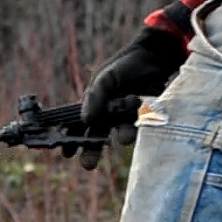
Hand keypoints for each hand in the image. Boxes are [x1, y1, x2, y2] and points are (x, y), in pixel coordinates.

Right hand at [74, 26, 188, 169]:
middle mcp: (108, 114)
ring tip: (125, 137)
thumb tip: (85, 119)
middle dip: (91, 151)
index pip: (77, 124)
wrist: (154, 56)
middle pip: (96, 136)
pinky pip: (141, 127)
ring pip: (120, 134)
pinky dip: (141, 126)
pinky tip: (143, 120)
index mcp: (94, 104)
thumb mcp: (106, 78)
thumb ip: (94, 97)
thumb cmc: (125, 65)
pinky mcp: (145, 117)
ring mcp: (127, 117)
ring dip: (122, 136)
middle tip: (88, 165)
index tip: (66, 153)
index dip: (70, 138)